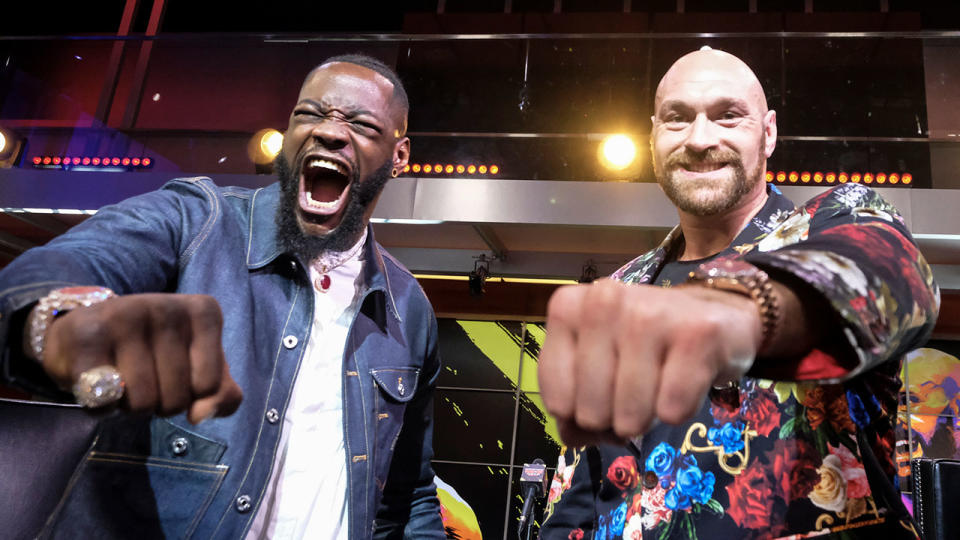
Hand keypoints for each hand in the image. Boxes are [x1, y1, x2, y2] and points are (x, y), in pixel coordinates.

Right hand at [39, 293, 242, 422]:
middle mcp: (166, 306)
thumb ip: (221, 395)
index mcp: (203, 311)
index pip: (210, 386)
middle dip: (160, 403)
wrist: (83, 332)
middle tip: (144, 380)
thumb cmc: (153, 352)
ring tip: (122, 381)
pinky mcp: (86, 336)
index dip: (191, 395)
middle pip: (176, 398)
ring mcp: (124, 317)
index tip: (176, 375)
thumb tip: (199, 415)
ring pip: (142, 403)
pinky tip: (97, 385)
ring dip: (130, 407)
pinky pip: (103, 402)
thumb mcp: (199, 367)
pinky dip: (101, 409)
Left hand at [537, 279, 761, 446]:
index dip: (582, 417)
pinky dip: (682, 410)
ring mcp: (650, 313)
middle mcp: (604, 300)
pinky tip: (687, 378)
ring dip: (649, 417)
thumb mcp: (596, 366)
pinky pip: (673, 410)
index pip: (557, 403)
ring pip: (631, 416)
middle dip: (616, 419)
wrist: (716, 315)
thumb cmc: (645, 345)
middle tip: (637, 390)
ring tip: (662, 383)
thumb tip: (573, 437)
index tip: (604, 394)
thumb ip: (571, 404)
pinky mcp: (698, 333)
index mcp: (568, 307)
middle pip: (592, 414)